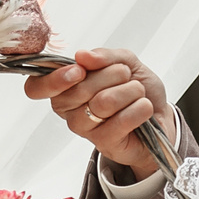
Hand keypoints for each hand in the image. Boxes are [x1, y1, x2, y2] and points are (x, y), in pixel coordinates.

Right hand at [23, 47, 170, 177]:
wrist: (161, 115)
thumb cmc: (137, 89)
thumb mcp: (124, 62)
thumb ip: (104, 56)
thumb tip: (82, 55)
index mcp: (65, 87)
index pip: (36, 87)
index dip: (55, 79)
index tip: (79, 71)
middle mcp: (69, 110)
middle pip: (79, 89)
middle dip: (113, 74)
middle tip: (126, 76)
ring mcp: (85, 129)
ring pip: (103, 103)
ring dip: (130, 91)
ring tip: (137, 93)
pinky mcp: (104, 143)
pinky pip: (120, 121)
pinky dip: (139, 108)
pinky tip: (143, 108)